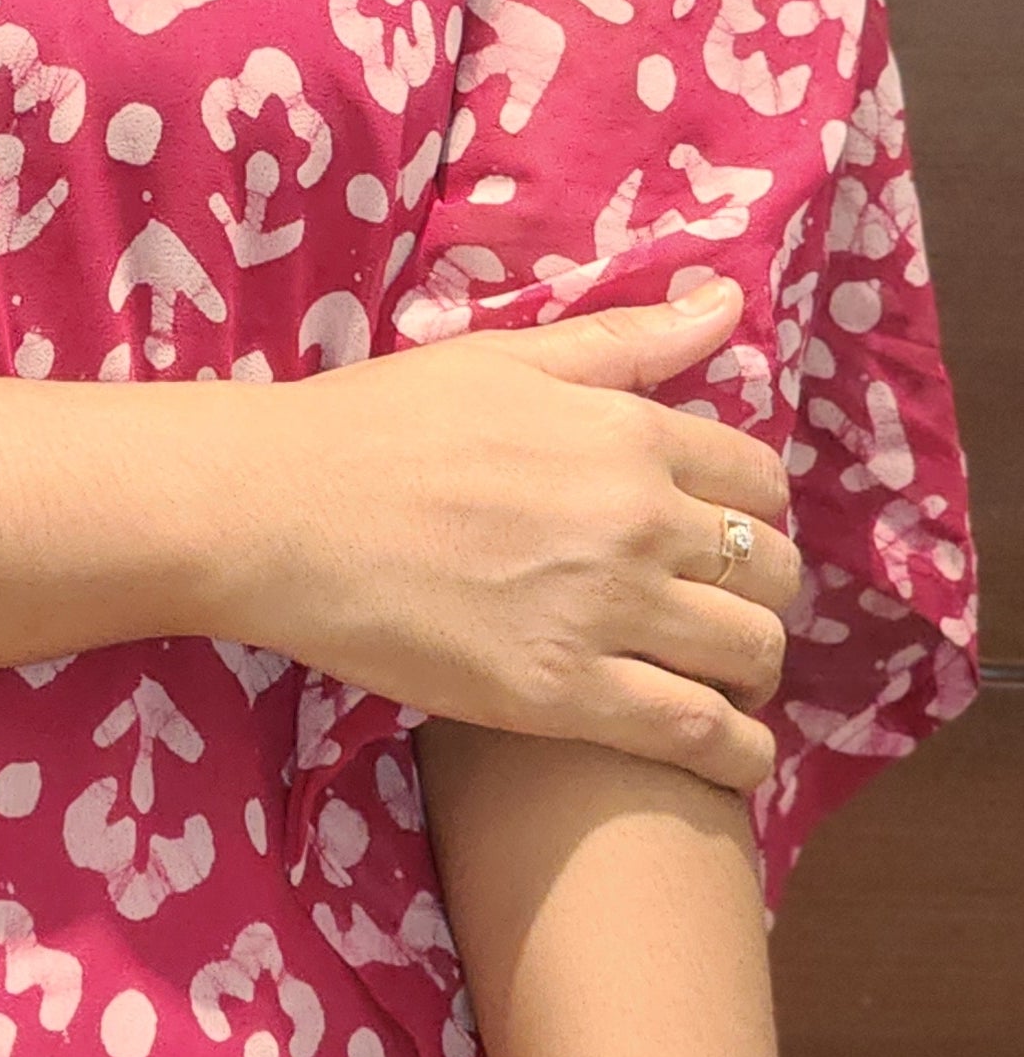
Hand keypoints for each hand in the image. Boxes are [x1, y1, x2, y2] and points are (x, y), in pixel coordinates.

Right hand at [195, 279, 802, 792]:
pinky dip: (737, 753)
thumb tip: (730, 303)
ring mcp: (604, 613)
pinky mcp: (564, 697)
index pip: (759, 477)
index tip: (726, 527)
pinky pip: (699, 738)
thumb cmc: (383, 422)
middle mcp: (635, 521)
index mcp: (625, 431)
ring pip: (751, 655)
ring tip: (720, 675)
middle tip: (723, 603)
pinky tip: (729, 752)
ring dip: (753, 668)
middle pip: (772, 570)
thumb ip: (626, 341)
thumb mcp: (507, 357)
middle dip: (764, 589)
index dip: (756, 506)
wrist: (284, 511)